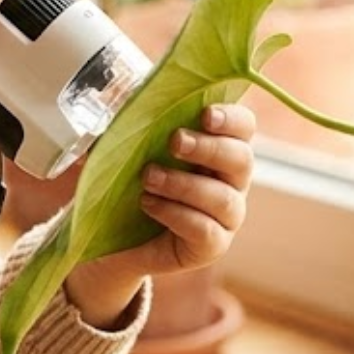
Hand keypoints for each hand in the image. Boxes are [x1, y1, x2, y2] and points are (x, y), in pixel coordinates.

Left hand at [65, 102, 255, 328]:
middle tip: (175, 142)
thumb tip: (110, 107)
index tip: (206, 115)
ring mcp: (224, 216)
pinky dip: (175, 214)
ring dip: (183, 184)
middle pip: (242, 159)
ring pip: (223, 197)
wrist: (112, 237)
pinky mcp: (210, 246)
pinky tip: (149, 204)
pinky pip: (205, 230)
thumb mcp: (119, 150)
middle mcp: (229, 181)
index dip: (232, 118)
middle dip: (209, 148)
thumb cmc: (124, 182)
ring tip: (148, 177)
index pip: (243, 126)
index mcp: (215, 147)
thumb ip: (124, 128)